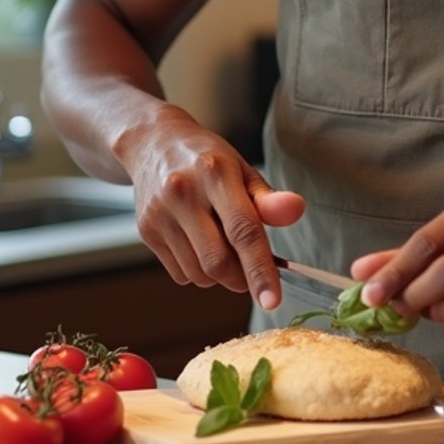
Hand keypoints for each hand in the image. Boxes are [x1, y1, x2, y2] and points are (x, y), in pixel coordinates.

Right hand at [119, 103, 303, 304]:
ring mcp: (160, 213)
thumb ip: (268, 199)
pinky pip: (180, 274)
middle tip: (251, 270)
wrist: (153, 143)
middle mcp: (183, 192)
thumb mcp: (242, 169)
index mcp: (215, 173)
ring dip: (219, 276)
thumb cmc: (208, 160)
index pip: (243, 231)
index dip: (260, 269)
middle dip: (241, 278)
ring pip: (198, 274)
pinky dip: (198, 272)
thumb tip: (296, 211)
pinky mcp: (146, 230)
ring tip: (223, 246)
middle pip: (217, 262)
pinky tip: (199, 243)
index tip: (272, 301)